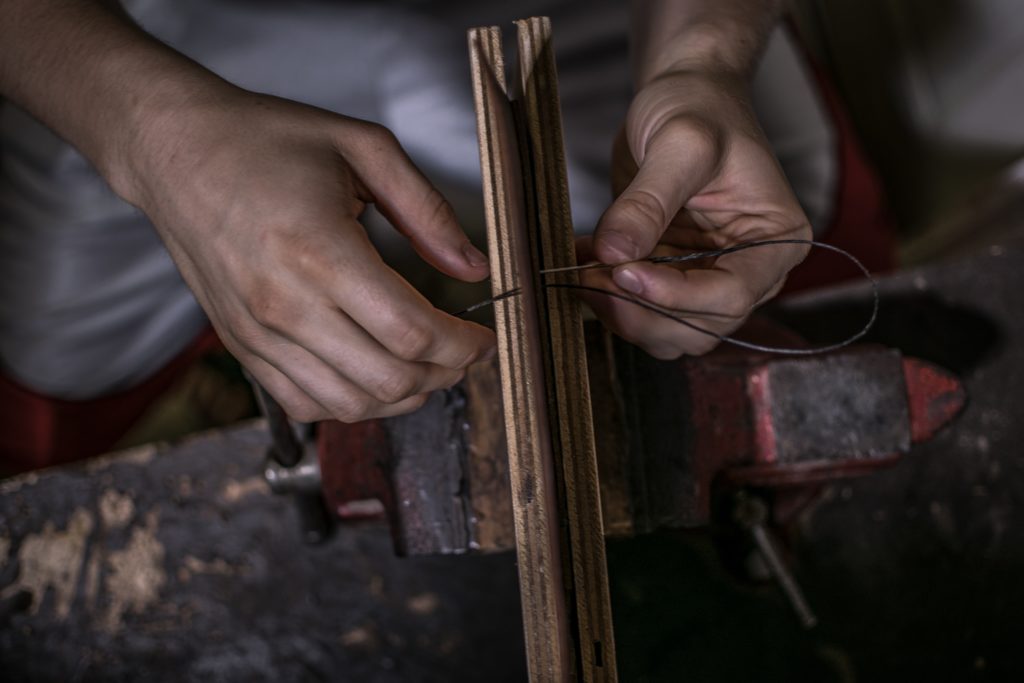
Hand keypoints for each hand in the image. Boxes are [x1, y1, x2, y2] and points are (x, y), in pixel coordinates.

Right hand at [125, 89, 494, 421]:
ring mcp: (258, 333)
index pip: (412, 332)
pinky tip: (373, 376)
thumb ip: (426, 210)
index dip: (464, 346)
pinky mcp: (241, 345)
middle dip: (444, 374)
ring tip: (426, 367)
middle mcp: (284, 304)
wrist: (174, 150)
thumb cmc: (265, 140)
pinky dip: (351, 404)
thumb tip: (473, 267)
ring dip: (402, 396)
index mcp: (320, 252)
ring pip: (350, 404)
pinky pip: (305, 404)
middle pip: (388, 379)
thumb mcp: (363, 148)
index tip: (483, 338)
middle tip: (463, 353)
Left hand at [577, 69, 810, 358]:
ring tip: (582, 269)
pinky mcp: (671, 278)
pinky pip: (640, 310)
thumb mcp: (680, 143)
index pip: (732, 294)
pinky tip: (581, 261)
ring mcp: (708, 278)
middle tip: (591, 276)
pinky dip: (606, 298)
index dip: (676, 296)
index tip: (624, 272)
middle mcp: (749, 270)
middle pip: (699, 327)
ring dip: (620, 313)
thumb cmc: (699, 108)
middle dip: (641, 311)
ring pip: (667, 332)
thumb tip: (613, 255)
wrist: (683, 96)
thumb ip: (648, 201)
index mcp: (776, 240)